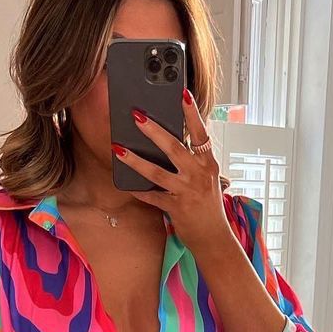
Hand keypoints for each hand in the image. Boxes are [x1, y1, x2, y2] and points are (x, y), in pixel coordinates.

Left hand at [112, 87, 232, 254]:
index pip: (201, 133)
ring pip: (157, 172)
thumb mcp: (207, 179)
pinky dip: (138, 190)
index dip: (192, 113)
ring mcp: (186, 191)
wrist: (214, 238)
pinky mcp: (175, 208)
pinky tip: (125, 183)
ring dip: (135, 159)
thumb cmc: (209, 207)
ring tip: (118, 148)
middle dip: (153, 130)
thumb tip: (173, 141)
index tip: (182, 94)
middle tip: (136, 115)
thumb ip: (194, 160)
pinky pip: (152, 196)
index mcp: (208, 163)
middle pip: (174, 147)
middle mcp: (199, 174)